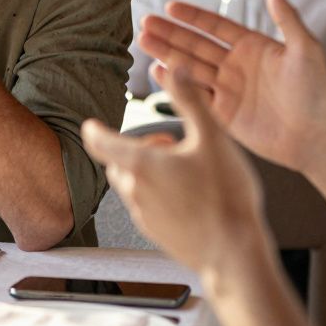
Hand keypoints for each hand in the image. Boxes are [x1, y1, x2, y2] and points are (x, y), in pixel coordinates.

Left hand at [83, 62, 267, 275]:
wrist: (235, 255)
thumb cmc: (226, 198)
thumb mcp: (212, 138)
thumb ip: (191, 100)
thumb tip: (175, 69)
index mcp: (141, 164)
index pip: (98, 142)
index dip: (93, 130)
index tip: (91, 124)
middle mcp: (134, 191)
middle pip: (117, 163)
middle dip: (135, 149)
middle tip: (170, 145)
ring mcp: (143, 216)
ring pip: (132, 185)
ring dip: (146, 172)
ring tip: (183, 170)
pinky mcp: (156, 234)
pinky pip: (146, 207)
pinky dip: (157, 195)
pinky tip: (189, 196)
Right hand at [138, 0, 325, 172]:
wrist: (315, 137)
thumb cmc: (317, 92)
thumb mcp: (305, 49)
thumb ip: (286, 18)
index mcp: (253, 47)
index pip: (216, 26)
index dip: (193, 17)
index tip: (170, 7)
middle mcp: (236, 66)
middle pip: (195, 45)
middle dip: (170, 34)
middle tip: (145, 23)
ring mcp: (227, 90)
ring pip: (189, 67)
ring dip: (166, 54)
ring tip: (143, 41)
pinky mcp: (221, 114)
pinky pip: (192, 95)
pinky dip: (174, 83)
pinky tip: (156, 71)